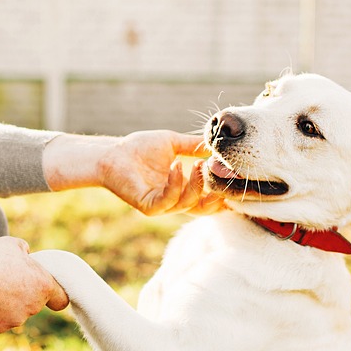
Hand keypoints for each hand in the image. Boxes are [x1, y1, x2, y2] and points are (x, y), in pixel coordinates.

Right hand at [0, 237, 68, 332]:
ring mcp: (16, 319)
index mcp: (42, 284)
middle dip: (22, 295)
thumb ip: (25, 252)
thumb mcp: (11, 245)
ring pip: (14, 312)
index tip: (51, 296)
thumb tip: (26, 255)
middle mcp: (33, 306)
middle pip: (33, 304)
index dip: (56, 296)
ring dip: (5, 303)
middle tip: (4, 280)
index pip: (61, 299)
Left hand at [95, 130, 224, 215]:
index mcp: (184, 189)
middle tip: (223, 176)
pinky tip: (176, 165)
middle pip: (204, 209)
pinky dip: (176, 183)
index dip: (223, 194)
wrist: (113, 153)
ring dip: (197, 184)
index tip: (236, 178)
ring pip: (189, 203)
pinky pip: (168, 200)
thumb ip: (195, 145)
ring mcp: (163, 206)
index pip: (209, 199)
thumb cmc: (141, 148)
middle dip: (216, 195)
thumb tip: (218, 142)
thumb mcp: (174, 143)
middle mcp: (176, 201)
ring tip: (199, 164)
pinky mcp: (149, 207)